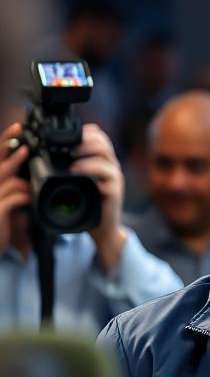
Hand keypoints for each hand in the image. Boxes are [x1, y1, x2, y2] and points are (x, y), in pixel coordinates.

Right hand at [0, 123, 30, 254]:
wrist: (0, 249)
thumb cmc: (7, 225)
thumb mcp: (16, 203)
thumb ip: (24, 189)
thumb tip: (38, 179)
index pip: (1, 158)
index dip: (8, 142)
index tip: (19, 127)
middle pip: (0, 161)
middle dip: (9, 144)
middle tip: (21, 130)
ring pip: (7, 176)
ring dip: (18, 165)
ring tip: (28, 152)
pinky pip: (12, 197)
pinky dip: (23, 193)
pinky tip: (31, 193)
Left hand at [70, 123, 126, 269]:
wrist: (102, 229)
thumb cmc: (90, 206)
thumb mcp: (82, 183)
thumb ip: (77, 167)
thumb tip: (60, 153)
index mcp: (105, 163)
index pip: (101, 138)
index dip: (87, 132)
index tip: (70, 133)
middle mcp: (113, 168)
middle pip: (104, 142)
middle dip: (85, 138)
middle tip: (67, 141)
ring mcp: (115, 178)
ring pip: (105, 154)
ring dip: (86, 150)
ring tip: (70, 154)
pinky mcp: (115, 190)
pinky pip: (105, 173)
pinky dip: (89, 168)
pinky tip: (75, 170)